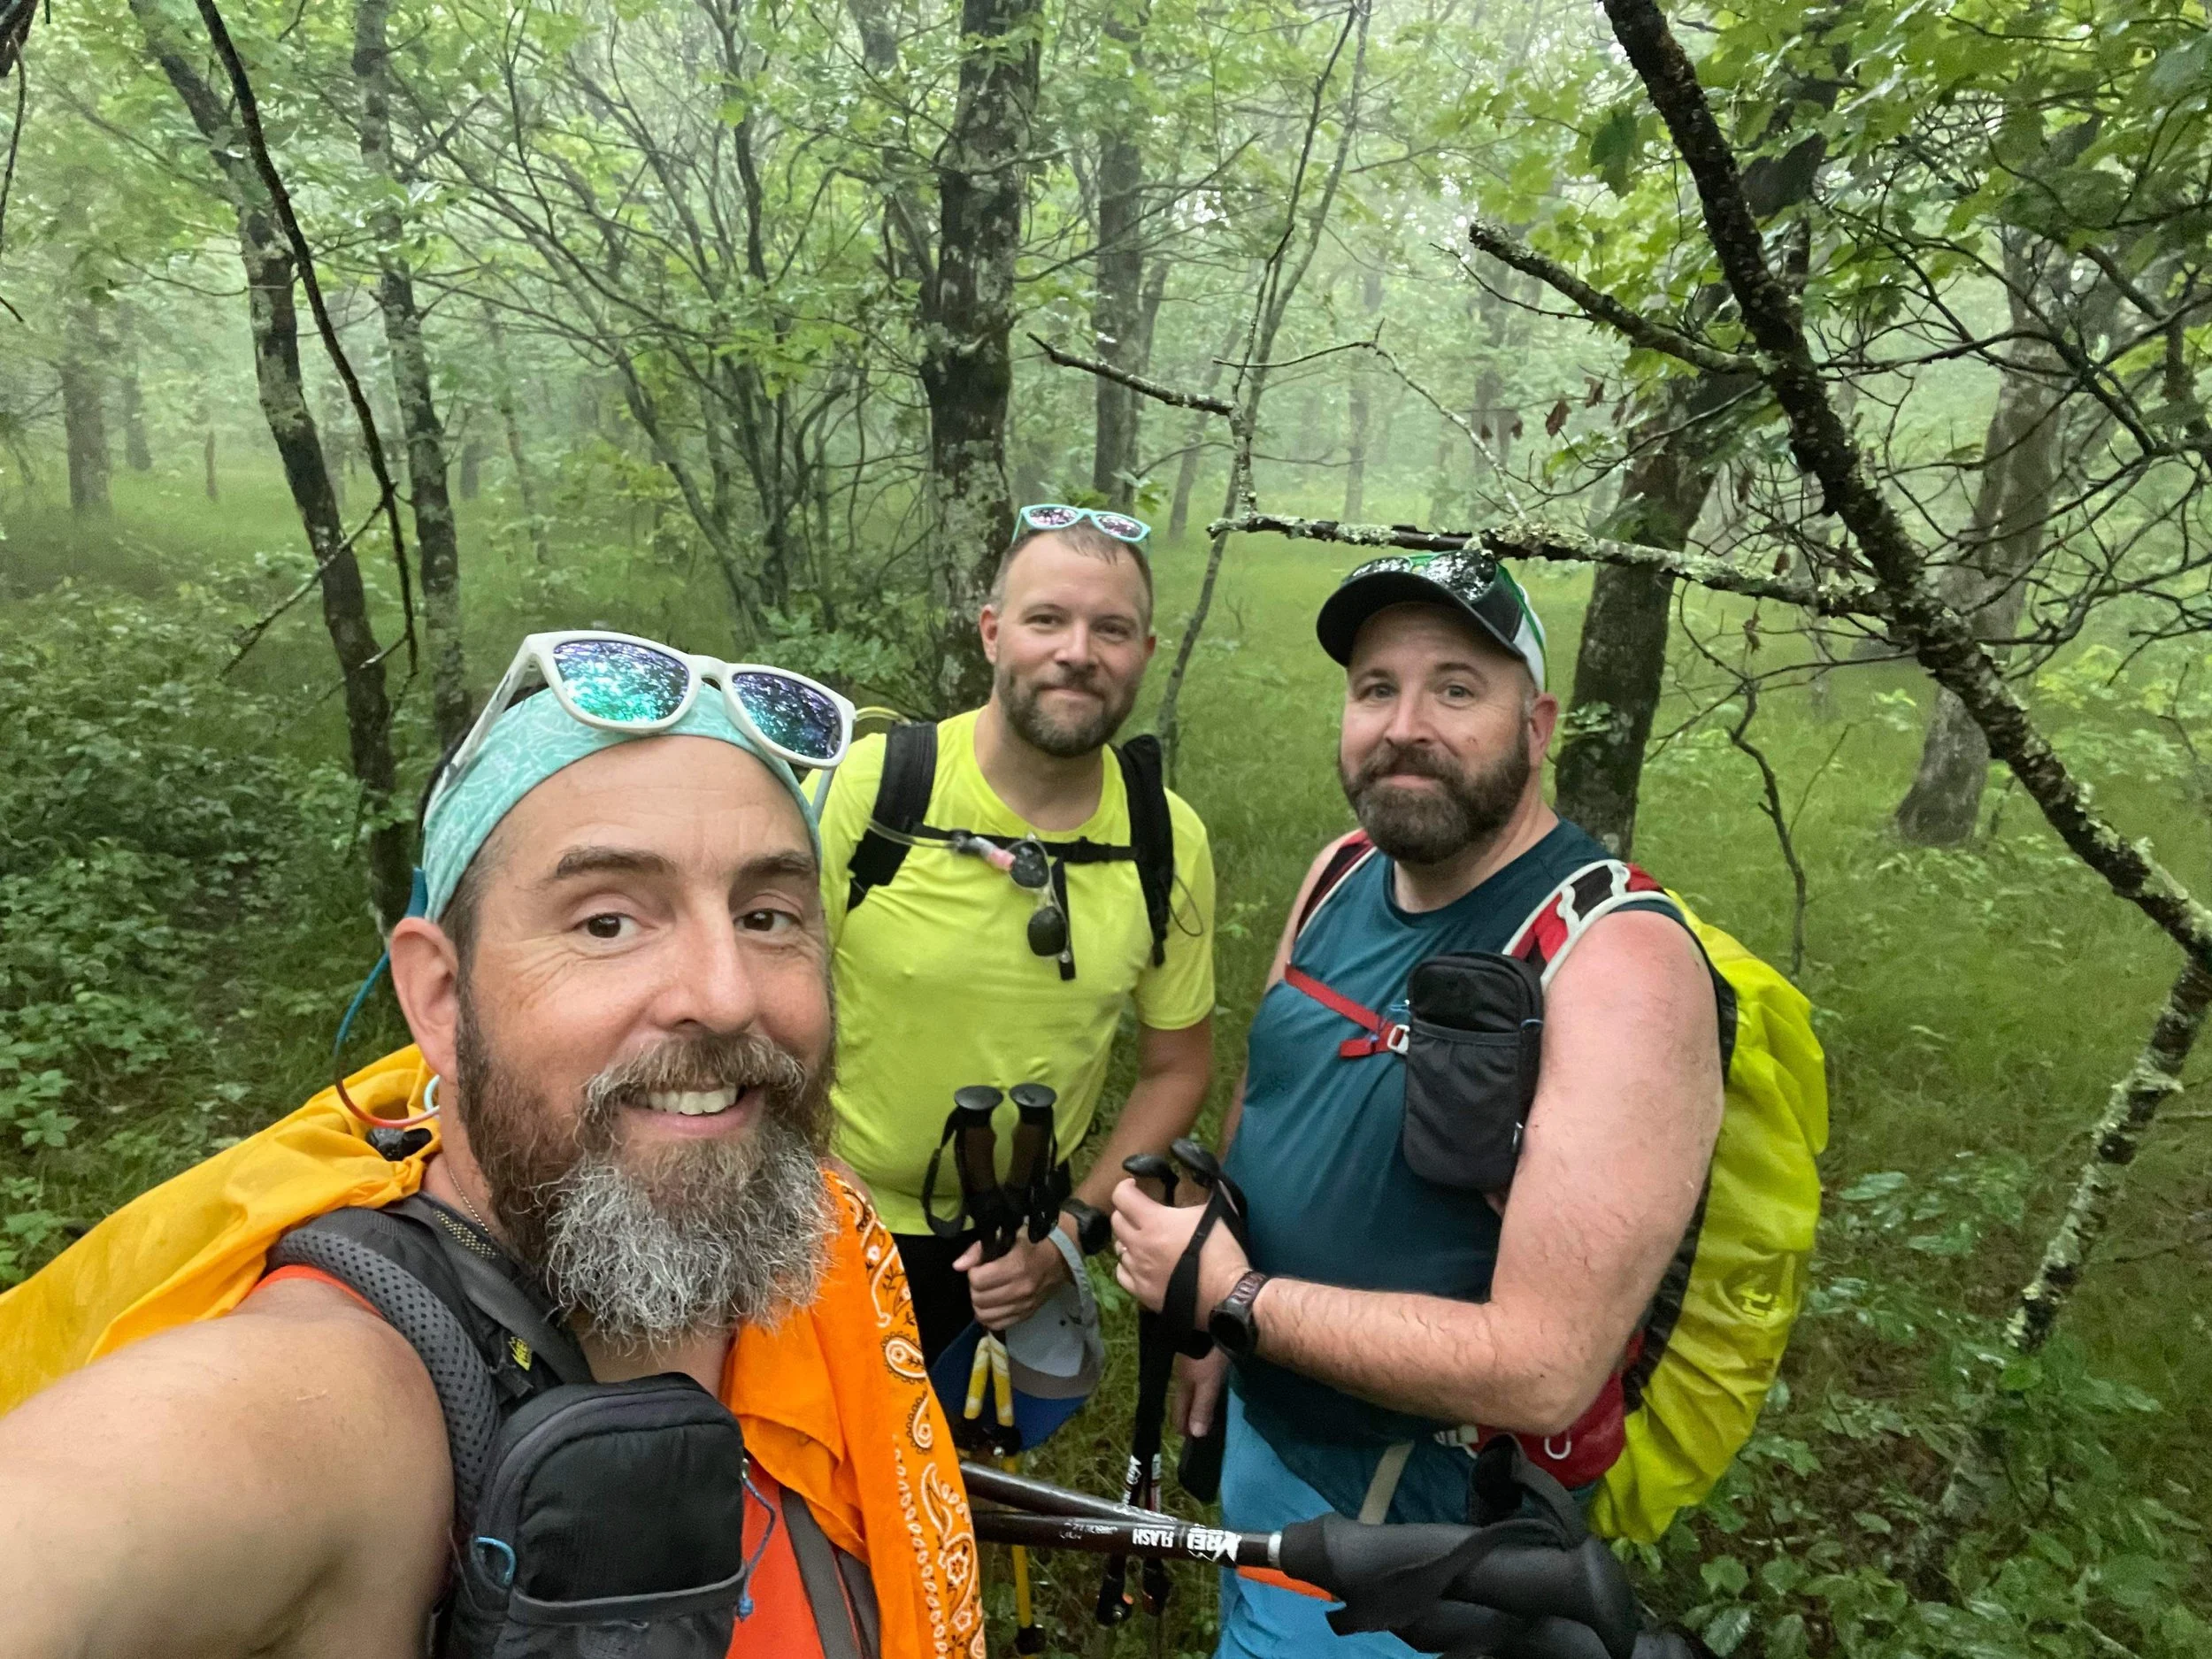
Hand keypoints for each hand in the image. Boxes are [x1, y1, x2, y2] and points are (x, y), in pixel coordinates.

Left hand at [955, 1231, 1070, 1329]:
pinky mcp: (1027, 1315)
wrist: (1062, 1257)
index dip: (973, 1272)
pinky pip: (998, 1325)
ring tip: (987, 1292)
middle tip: (982, 1278)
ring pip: (986, 1316)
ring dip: (980, 1304)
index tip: (980, 1266)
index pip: (977, 1280)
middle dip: (975, 1288)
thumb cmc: (1033, 1242)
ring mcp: (1025, 1305)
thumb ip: (979, 1250)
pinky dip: (991, 1316)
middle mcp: (1020, 1289)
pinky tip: (993, 1304)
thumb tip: (958, 1265)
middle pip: (979, 1299)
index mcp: (1016, 1266)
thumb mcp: (1008, 1236)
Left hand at [1110, 1177, 1248, 1324]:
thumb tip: (1211, 1177)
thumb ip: (1207, 1193)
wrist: (1226, 1293)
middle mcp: (1140, 1245)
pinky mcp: (1142, 1292)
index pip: (1122, 1197)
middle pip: (1117, 1222)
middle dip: (1126, 1212)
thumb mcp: (1216, 1212)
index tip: (1135, 1186)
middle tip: (1140, 1213)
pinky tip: (1139, 1264)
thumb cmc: (1221, 1250)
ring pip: (1118, 1249)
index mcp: (1154, 1222)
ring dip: (1127, 1240)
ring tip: (1142, 1240)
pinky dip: (1127, 1266)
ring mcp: (1138, 1271)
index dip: (1125, 1187)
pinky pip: (1122, 1274)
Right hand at [1173, 1348, 1230, 1438]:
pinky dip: (1195, 1376)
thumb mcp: (1208, 1381)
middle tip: (1185, 1423)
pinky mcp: (1199, 1342)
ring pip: (1186, 1377)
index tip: (1182, 1436)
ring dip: (1188, 1392)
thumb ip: (1201, 1406)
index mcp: (1184, 1378)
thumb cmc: (1211, 1351)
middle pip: (1180, 1391)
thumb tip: (1194, 1435)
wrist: (1217, 1317)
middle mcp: (1183, 1366)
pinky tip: (1201, 1373)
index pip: (1179, 1406)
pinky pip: (1194, 1364)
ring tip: (1193, 1402)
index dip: (1180, 1422)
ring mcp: (1190, 1353)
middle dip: (1182, 1407)